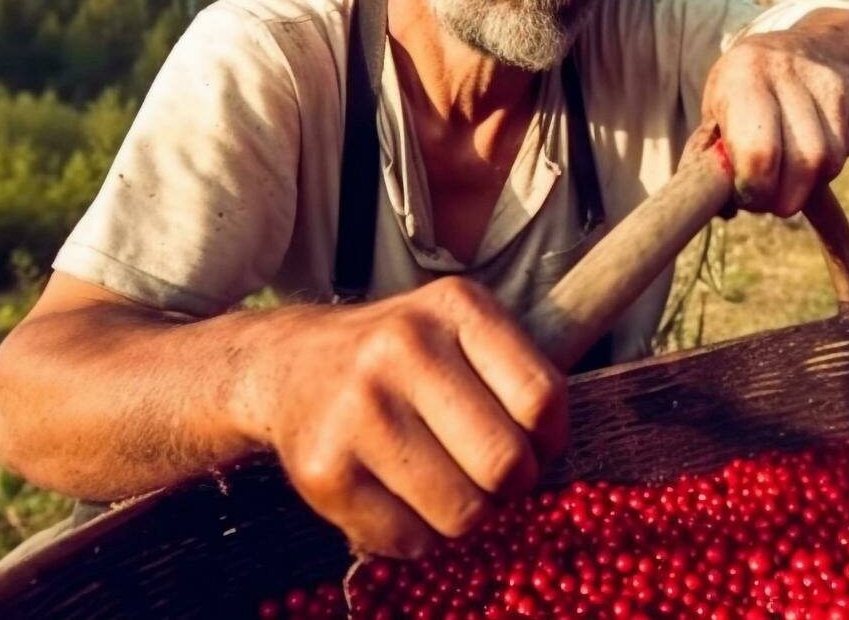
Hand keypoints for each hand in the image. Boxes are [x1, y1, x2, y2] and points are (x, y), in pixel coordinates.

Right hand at [236, 278, 566, 557]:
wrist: (288, 364)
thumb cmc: (401, 356)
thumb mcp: (461, 328)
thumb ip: (519, 372)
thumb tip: (560, 446)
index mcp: (455, 307)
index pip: (543, 397)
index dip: (551, 438)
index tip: (535, 443)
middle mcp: (404, 348)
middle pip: (507, 464)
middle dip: (511, 485)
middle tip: (490, 475)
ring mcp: (359, 411)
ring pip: (464, 513)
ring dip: (467, 514)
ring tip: (445, 483)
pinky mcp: (325, 471)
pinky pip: (410, 541)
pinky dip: (418, 535)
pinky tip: (401, 496)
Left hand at [700, 11, 848, 217]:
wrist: (800, 50)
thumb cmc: (742, 94)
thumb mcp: (714, 115)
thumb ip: (709, 161)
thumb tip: (722, 209)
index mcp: (742, 74)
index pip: (759, 153)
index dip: (755, 190)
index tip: (746, 196)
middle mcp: (787, 70)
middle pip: (804, 163)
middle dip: (784, 198)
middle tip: (768, 199)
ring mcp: (828, 81)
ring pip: (830, 163)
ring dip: (807, 185)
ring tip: (786, 175)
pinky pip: (847, 152)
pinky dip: (827, 168)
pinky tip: (809, 152)